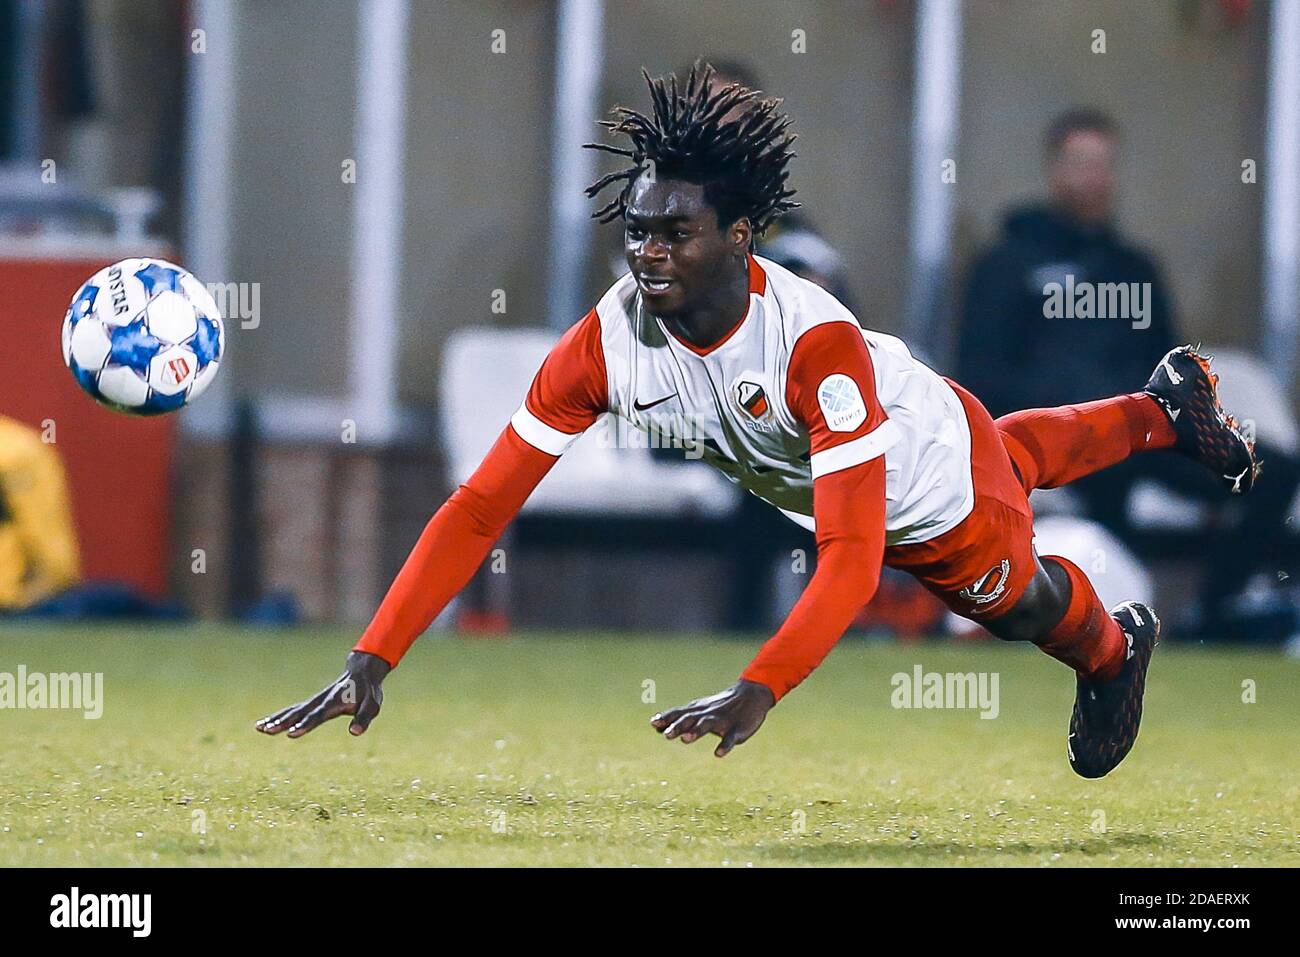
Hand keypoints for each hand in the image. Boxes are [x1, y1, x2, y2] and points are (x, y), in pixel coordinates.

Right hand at [255, 651, 390, 737]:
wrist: (361, 673)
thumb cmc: (368, 692)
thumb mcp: (372, 705)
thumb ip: (364, 718)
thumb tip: (355, 732)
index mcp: (334, 703)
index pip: (317, 716)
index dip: (305, 725)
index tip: (291, 733)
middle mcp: (320, 701)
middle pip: (299, 713)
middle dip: (283, 722)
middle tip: (267, 731)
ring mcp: (314, 701)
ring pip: (292, 711)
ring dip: (276, 719)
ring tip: (259, 728)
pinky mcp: (311, 703)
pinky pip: (292, 710)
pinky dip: (278, 716)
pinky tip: (264, 724)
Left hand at [650, 679, 775, 756]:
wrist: (750, 696)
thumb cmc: (718, 706)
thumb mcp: (698, 710)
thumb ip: (678, 719)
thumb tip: (654, 726)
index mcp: (697, 711)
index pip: (679, 714)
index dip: (667, 718)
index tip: (653, 723)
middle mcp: (707, 715)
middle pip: (690, 719)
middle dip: (678, 726)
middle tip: (666, 735)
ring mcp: (722, 722)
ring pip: (707, 725)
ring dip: (696, 732)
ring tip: (685, 739)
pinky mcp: (736, 730)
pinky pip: (730, 739)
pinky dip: (724, 746)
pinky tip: (718, 753)